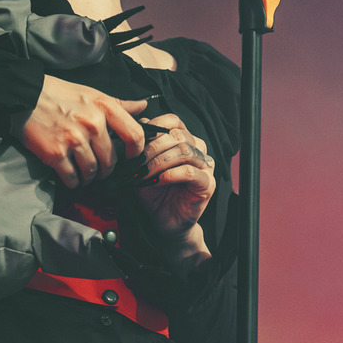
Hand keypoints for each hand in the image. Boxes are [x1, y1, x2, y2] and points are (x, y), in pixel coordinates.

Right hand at [18, 76, 147, 188]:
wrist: (24, 96)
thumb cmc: (60, 94)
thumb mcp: (93, 94)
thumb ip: (119, 104)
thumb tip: (143, 106)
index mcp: (105, 107)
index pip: (134, 135)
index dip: (136, 152)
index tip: (130, 158)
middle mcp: (93, 123)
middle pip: (111, 160)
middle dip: (106, 170)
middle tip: (99, 170)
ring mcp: (74, 139)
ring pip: (91, 171)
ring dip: (89, 178)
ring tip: (84, 175)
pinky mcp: (56, 153)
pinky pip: (72, 178)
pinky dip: (73, 182)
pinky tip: (70, 178)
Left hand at [133, 113, 215, 265]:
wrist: (162, 222)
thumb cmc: (152, 192)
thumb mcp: (141, 165)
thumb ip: (142, 146)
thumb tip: (136, 125)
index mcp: (184, 140)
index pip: (174, 121)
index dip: (155, 126)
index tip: (137, 140)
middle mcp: (198, 149)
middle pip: (179, 135)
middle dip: (153, 147)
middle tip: (135, 161)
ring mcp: (205, 167)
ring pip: (185, 151)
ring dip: (160, 161)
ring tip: (143, 172)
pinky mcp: (207, 184)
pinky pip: (191, 172)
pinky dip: (172, 174)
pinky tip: (159, 180)